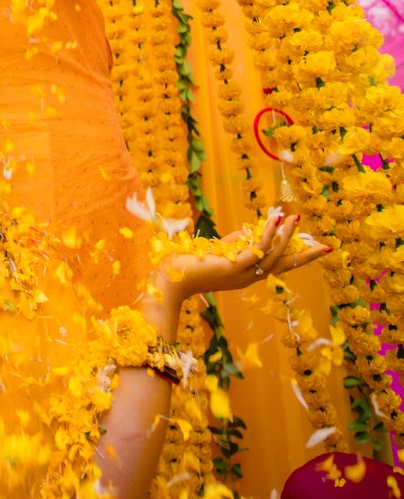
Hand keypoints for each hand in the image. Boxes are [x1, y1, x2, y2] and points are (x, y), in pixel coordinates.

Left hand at [149, 211, 330, 310]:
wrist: (170, 279)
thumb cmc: (192, 263)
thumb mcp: (221, 250)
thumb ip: (238, 241)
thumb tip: (252, 228)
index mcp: (248, 274)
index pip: (279, 265)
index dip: (298, 257)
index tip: (318, 249)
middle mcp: (249, 277)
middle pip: (284, 265)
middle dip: (305, 256)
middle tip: (327, 247)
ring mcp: (242, 273)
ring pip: (272, 255)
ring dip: (285, 236)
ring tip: (295, 219)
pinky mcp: (232, 266)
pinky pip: (256, 249)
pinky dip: (268, 234)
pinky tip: (276, 220)